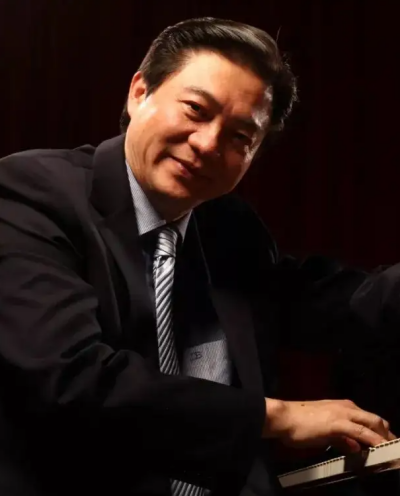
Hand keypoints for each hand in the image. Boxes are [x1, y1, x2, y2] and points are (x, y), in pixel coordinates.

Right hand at [263, 398, 395, 451]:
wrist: (284, 417)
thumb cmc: (298, 423)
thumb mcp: (323, 432)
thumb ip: (341, 438)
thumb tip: (354, 446)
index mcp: (341, 406)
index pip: (368, 418)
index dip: (380, 431)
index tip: (388, 443)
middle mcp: (345, 407)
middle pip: (375, 419)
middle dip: (388, 434)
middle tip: (395, 447)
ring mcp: (343, 414)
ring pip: (373, 424)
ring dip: (385, 438)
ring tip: (393, 450)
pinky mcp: (339, 424)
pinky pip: (363, 433)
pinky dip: (375, 441)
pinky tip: (382, 449)